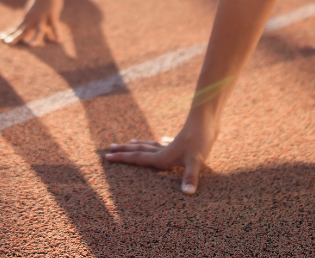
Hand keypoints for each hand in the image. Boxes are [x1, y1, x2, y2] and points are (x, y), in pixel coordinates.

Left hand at [0, 0, 62, 45]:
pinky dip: (57, 33)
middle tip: (8, 44)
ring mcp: (43, 18)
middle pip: (24, 30)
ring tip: (31, 46)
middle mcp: (33, 19)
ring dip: (35, 38)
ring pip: (39, 30)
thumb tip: (23, 25)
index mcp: (27, 17)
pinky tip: (58, 41)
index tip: (2, 39)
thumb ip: (28, 18)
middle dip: (16, 37)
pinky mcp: (52, 16)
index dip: (10, 33)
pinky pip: (55, 26)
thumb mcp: (31, 9)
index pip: (17, 28)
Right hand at [102, 112, 218, 194]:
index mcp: (162, 157)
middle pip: (139, 150)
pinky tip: (163, 139)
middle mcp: (164, 150)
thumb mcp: (196, 161)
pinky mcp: (182, 141)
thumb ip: (190, 177)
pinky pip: (166, 143)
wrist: (208, 120)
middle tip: (110, 149)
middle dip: (124, 151)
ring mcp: (172, 144)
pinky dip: (161, 142)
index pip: (137, 159)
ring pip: (150, 145)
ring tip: (130, 142)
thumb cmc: (201, 140)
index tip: (107, 157)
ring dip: (139, 145)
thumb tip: (187, 193)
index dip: (122, 158)